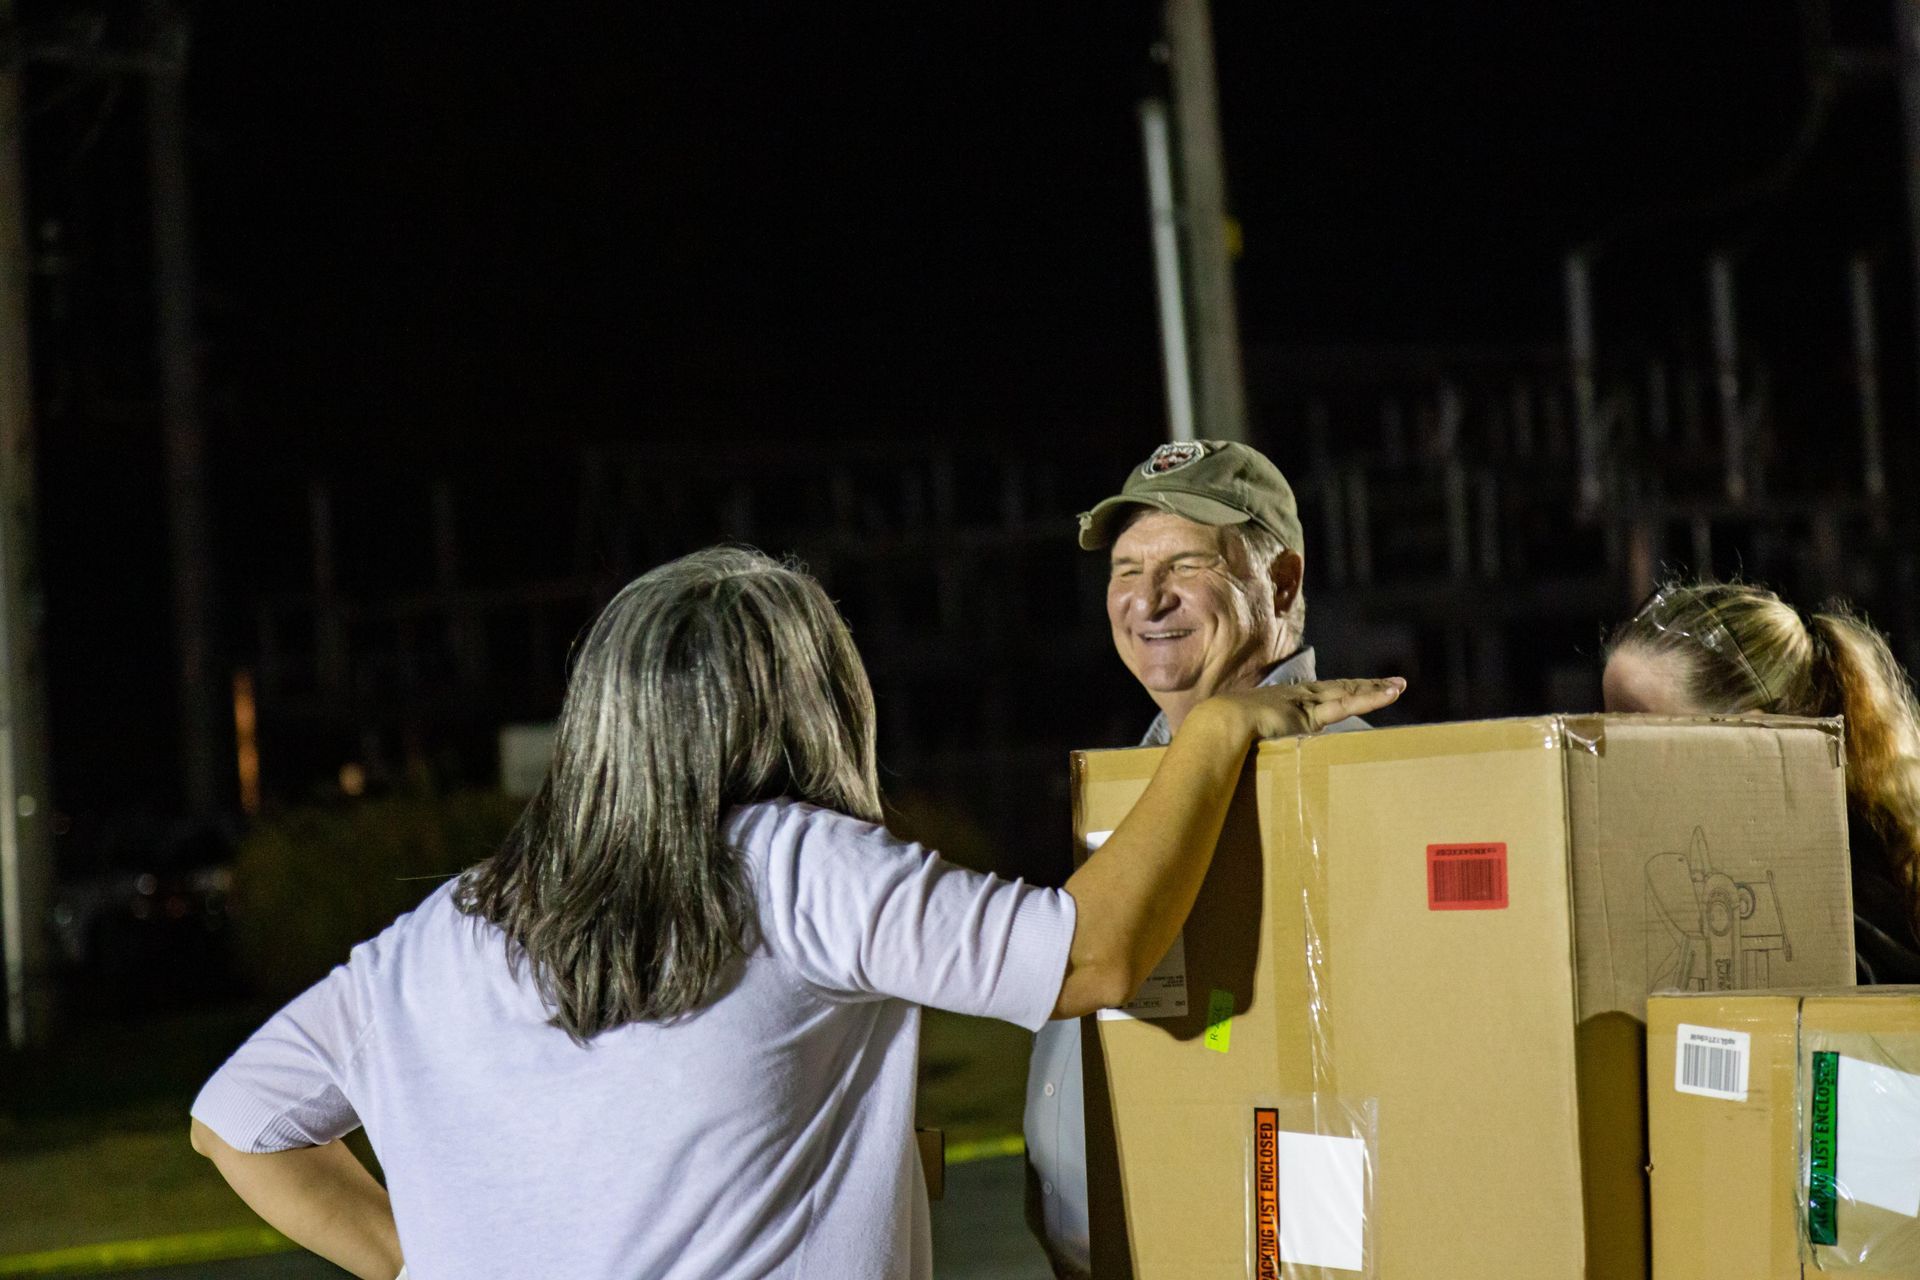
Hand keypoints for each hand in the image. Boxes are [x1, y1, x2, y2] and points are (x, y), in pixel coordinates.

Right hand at [1202, 676, 1405, 741]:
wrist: (1218, 728)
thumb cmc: (1221, 740)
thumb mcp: (1240, 744)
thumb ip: (1250, 753)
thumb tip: (1243, 773)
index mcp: (1278, 704)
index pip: (1314, 696)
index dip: (1333, 693)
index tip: (1349, 691)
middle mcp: (1294, 697)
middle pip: (1336, 689)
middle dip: (1361, 686)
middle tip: (1387, 683)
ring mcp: (1305, 702)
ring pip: (1347, 692)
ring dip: (1374, 690)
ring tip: (1397, 686)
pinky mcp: (1313, 713)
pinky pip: (1348, 703)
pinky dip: (1371, 698)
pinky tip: (1392, 694)